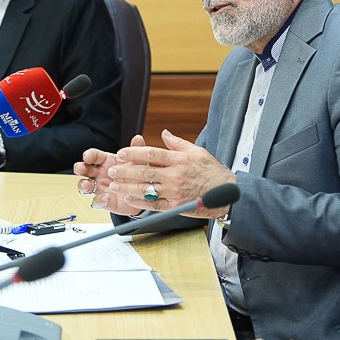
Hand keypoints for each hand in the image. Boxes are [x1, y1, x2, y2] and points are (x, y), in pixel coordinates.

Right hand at [73, 136, 146, 214]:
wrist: (145, 194)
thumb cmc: (138, 175)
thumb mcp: (139, 162)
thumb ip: (137, 150)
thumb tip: (138, 138)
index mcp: (106, 162)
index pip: (94, 156)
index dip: (89, 155)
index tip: (87, 157)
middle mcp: (100, 174)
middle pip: (84, 169)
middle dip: (80, 167)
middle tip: (81, 168)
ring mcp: (100, 188)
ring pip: (84, 186)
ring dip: (83, 185)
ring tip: (87, 184)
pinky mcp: (105, 202)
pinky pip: (97, 202)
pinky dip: (99, 200)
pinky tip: (105, 198)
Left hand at [106, 129, 235, 216]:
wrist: (227, 194)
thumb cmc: (213, 171)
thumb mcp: (197, 152)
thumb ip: (178, 143)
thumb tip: (164, 133)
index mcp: (180, 160)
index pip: (152, 154)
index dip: (134, 153)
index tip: (121, 153)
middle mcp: (176, 175)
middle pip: (145, 172)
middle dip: (125, 171)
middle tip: (111, 170)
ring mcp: (175, 192)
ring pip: (146, 189)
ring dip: (127, 187)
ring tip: (114, 184)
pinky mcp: (176, 206)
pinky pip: (154, 204)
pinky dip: (140, 202)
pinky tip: (129, 198)